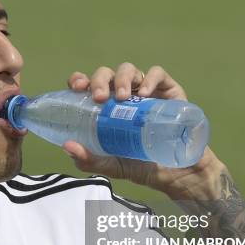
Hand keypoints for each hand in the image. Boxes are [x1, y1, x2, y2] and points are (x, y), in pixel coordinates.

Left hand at [64, 63, 225, 199]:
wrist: (178, 175)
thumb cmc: (143, 166)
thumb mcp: (112, 165)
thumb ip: (90, 160)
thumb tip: (67, 146)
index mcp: (106, 108)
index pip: (88, 86)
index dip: (79, 80)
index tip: (77, 87)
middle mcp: (124, 96)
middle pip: (106, 74)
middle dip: (99, 80)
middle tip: (99, 98)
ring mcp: (146, 92)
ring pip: (129, 70)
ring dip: (121, 78)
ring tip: (121, 98)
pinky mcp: (169, 91)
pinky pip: (157, 74)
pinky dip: (149, 78)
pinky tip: (144, 93)